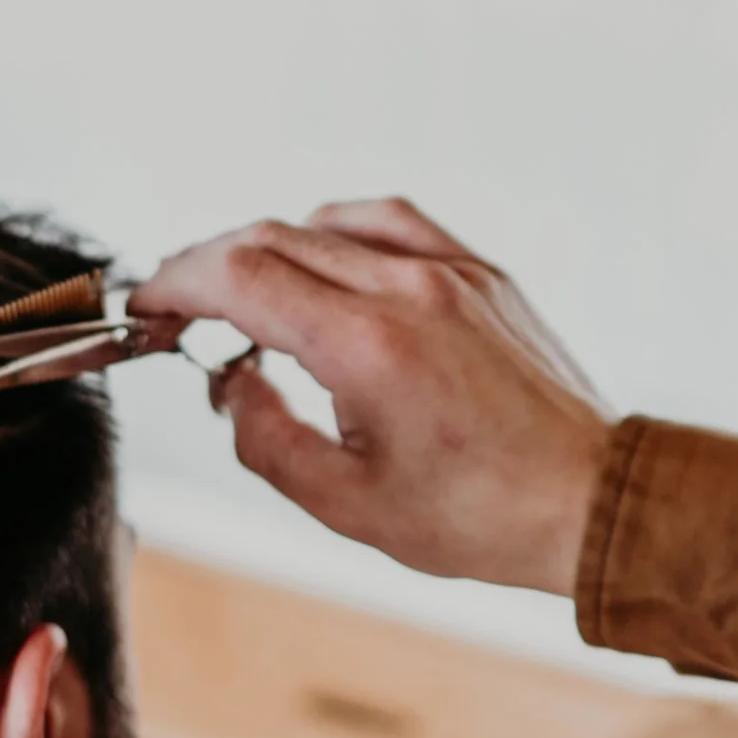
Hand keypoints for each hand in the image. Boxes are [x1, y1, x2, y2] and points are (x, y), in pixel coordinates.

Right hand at [133, 198, 611, 594]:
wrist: (589, 501)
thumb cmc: (480, 515)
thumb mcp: (347, 505)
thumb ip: (266, 438)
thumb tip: (232, 383)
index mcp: (369, 346)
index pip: (240, 275)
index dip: (176, 283)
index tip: (148, 306)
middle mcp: (408, 290)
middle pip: (270, 238)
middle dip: (206, 266)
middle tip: (176, 307)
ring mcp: (450, 273)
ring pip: (325, 223)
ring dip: (267, 247)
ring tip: (244, 296)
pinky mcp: (481, 274)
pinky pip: (390, 222)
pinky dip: (336, 233)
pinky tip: (322, 262)